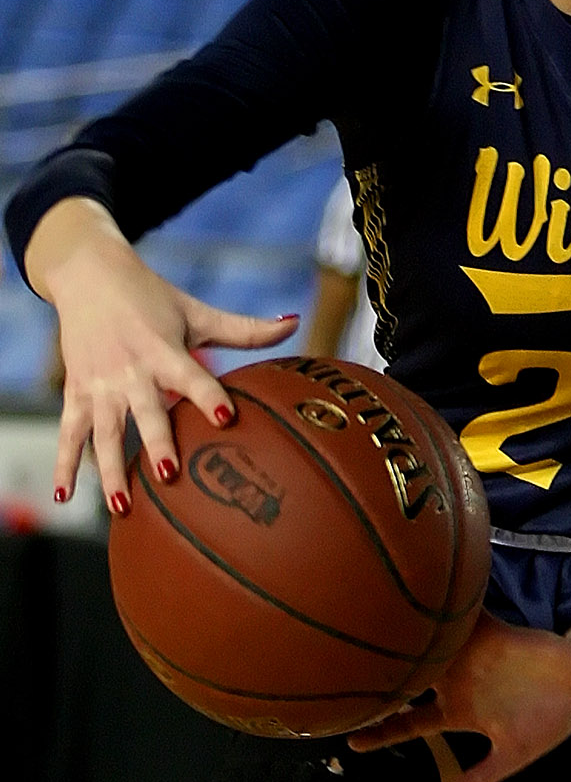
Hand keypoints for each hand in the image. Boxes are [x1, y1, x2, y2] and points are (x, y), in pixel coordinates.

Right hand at [27, 199, 297, 509]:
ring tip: (123, 507)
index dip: (208, 394)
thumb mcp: (197, 311)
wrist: (88, 274)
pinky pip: (69, 432)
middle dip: (156, 441)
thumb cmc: (152, 297)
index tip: (226, 416)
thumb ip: (245, 329)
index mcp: (164, 349)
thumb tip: (295, 323)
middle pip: (146, 410)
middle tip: (169, 473)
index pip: (191, 374)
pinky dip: (64, 463)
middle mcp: (131, 369)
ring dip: (110, 470)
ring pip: (104, 431)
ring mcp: (100, 384)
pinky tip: (64, 498)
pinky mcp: (76, 392)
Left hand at [347, 613, 570, 781]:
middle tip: (347, 679)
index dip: (383, 731)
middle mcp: (458, 683)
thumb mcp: (514, 755)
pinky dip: (449, 608)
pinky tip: (427, 595)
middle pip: (409, 680)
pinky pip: (466, 617)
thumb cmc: (549, 719)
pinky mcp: (491, 634)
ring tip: (373, 632)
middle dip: (382, 679)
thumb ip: (483, 777)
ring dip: (406, 640)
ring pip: (428, 646)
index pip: (411, 723)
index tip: (353, 740)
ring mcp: (472, 657)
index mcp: (459, 712)